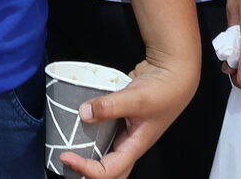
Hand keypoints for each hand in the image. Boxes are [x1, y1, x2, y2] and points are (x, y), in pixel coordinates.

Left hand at [60, 53, 197, 178]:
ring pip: (106, 151)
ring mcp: (127, 130)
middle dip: (87, 172)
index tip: (67, 156)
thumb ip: (110, 106)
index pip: (109, 171)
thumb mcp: (136, 98)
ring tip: (68, 146)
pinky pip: (105, 130)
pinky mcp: (123, 117)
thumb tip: (83, 113)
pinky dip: (92, 131)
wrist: (175, 72)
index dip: (86, 169)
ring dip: (88, 153)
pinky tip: (80, 122)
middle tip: (66, 163)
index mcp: (135, 146)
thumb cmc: (163, 90)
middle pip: (109, 170)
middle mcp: (130, 143)